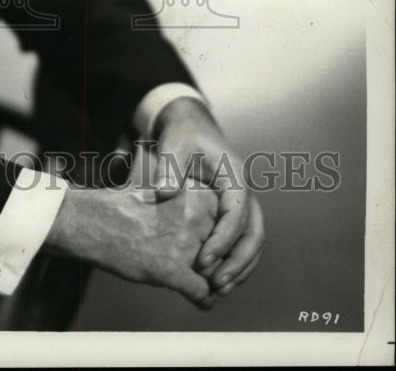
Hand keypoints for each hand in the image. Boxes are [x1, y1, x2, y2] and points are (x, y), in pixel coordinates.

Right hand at [45, 179, 219, 308]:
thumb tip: (213, 224)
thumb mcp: (162, 192)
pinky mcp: (172, 269)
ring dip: (214, 283)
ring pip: (217, 273)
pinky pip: (203, 293)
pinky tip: (201, 300)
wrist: (91, 222)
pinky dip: (204, 300)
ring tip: (209, 288)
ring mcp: (184, 243)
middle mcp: (194, 216)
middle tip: (214, 271)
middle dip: (220, 262)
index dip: (226, 238)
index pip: (229, 222)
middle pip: (225, 249)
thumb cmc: (123, 208)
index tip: (221, 248)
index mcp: (194, 194)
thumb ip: (189, 204)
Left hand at [151, 97, 265, 294]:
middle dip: (239, 261)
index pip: (237, 213)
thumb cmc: (183, 137)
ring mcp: (244, 203)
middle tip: (217, 284)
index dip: (223, 240)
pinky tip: (218, 277)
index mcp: (234, 176)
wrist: (191, 128)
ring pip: (254, 240)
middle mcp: (246, 191)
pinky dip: (236, 260)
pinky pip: (244, 239)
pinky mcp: (236, 212)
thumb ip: (169, 169)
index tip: (204, 261)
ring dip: (241, 266)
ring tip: (219, 289)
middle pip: (255, 232)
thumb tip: (163, 193)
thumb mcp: (174, 147)